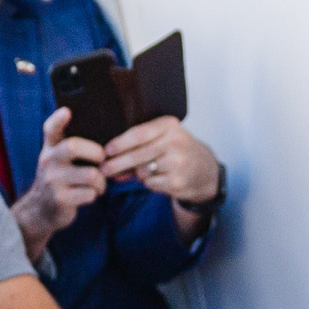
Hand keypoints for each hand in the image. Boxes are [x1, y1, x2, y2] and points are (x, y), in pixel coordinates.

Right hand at [10, 106, 105, 255]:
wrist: (40, 211)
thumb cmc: (59, 179)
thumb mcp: (57, 159)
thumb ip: (70, 145)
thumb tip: (104, 133)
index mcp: (50, 148)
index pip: (50, 129)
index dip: (58, 119)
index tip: (67, 111)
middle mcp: (48, 161)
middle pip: (73, 146)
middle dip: (96, 152)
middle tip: (102, 159)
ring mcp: (53, 180)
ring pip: (91, 174)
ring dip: (101, 181)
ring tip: (99, 184)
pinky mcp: (60, 199)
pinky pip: (89, 193)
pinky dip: (95, 194)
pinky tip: (90, 195)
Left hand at [102, 116, 220, 202]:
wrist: (205, 169)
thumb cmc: (177, 150)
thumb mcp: (165, 136)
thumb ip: (141, 142)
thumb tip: (109, 158)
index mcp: (169, 126)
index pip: (139, 133)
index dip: (120, 143)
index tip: (106, 150)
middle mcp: (175, 142)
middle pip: (137, 154)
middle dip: (117, 163)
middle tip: (104, 169)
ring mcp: (177, 163)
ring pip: (141, 171)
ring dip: (136, 173)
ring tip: (143, 170)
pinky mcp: (176, 181)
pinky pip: (149, 183)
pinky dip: (148, 182)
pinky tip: (157, 178)